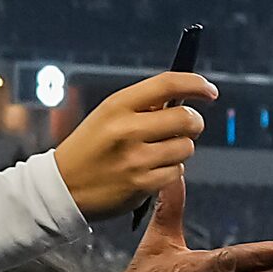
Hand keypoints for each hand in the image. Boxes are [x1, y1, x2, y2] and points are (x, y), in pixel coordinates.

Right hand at [50, 72, 213, 218]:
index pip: (168, 84)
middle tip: (187, 126)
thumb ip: (142, 106)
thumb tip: (184, 100)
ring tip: (159, 152)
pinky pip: (177, 172)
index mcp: (118, 105)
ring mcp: (135, 158)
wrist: (63, 187)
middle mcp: (127, 129)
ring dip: (180, 149)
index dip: (195, 84)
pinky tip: (150, 170)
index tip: (209, 91)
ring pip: (185, 147)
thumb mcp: (107, 115)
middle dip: (194, 123)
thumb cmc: (89, 148)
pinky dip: (170, 171)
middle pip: (186, 119)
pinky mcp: (141, 184)